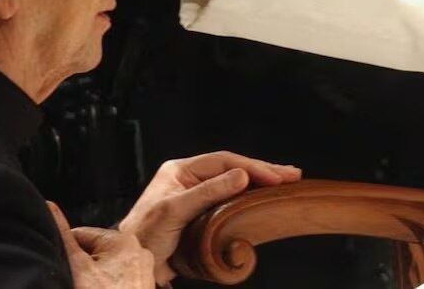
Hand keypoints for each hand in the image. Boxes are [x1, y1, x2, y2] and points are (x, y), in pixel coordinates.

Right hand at [48, 201, 153, 288]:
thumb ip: (63, 236)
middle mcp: (138, 252)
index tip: (57, 264)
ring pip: (103, 270)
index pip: (82, 234)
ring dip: (89, 280)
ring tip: (83, 287)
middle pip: (93, 253)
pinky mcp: (141, 288)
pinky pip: (115, 283)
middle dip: (79, 267)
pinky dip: (103, 288)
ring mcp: (142, 273)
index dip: (64, 250)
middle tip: (72, 281)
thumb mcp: (77, 266)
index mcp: (123, 240)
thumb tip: (50, 207)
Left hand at [119, 151, 301, 284]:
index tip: (276, 176)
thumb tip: (241, 175)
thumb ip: (208, 192)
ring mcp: (196, 194)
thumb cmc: (144, 236)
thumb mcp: (175, 211)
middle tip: (292, 174)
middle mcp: (189, 178)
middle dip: (262, 170)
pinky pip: (230, 197)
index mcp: (180, 170)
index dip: (252, 167)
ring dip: (259, 181)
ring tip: (284, 181)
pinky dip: (249, 195)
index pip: (224, 161)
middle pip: (232, 168)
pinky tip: (263, 196)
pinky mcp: (201, 211)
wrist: (131, 261)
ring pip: (233, 181)